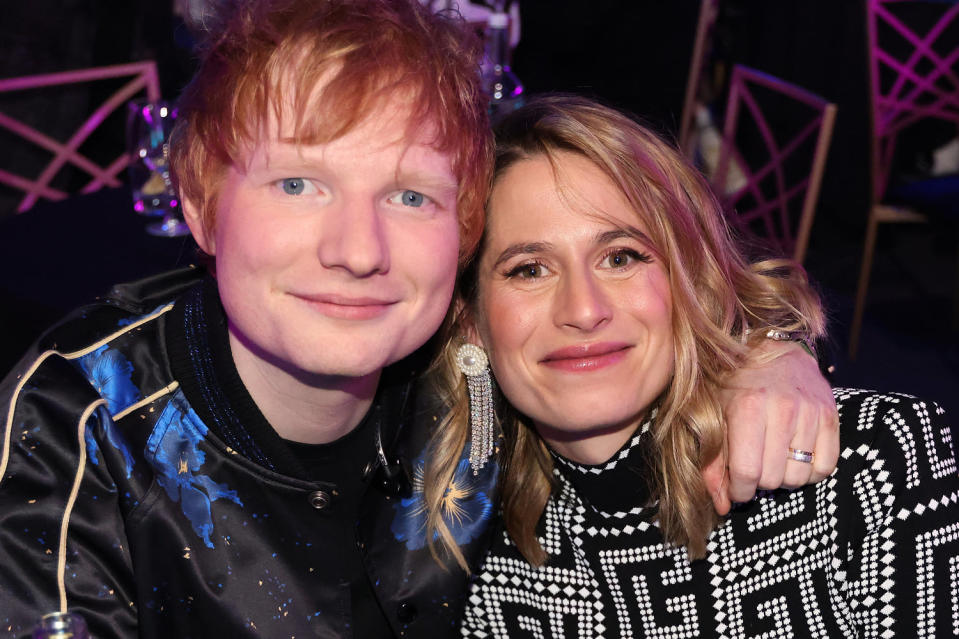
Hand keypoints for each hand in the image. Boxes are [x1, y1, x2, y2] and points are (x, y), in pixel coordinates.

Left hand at [702, 340, 838, 514]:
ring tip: (773, 459)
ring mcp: (810, 412)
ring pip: (799, 477)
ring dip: (783, 476)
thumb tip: (721, 506)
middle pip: (773, 479)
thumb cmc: (733, 386)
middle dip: (759, 482)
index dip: (739, 491)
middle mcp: (781, 409)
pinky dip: (809, 471)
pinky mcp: (830, 415)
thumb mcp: (713, 418)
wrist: (771, 349)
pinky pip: (825, 467)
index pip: (747, 473)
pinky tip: (794, 456)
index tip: (736, 488)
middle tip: (753, 466)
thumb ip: (713, 463)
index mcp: (747, 408)